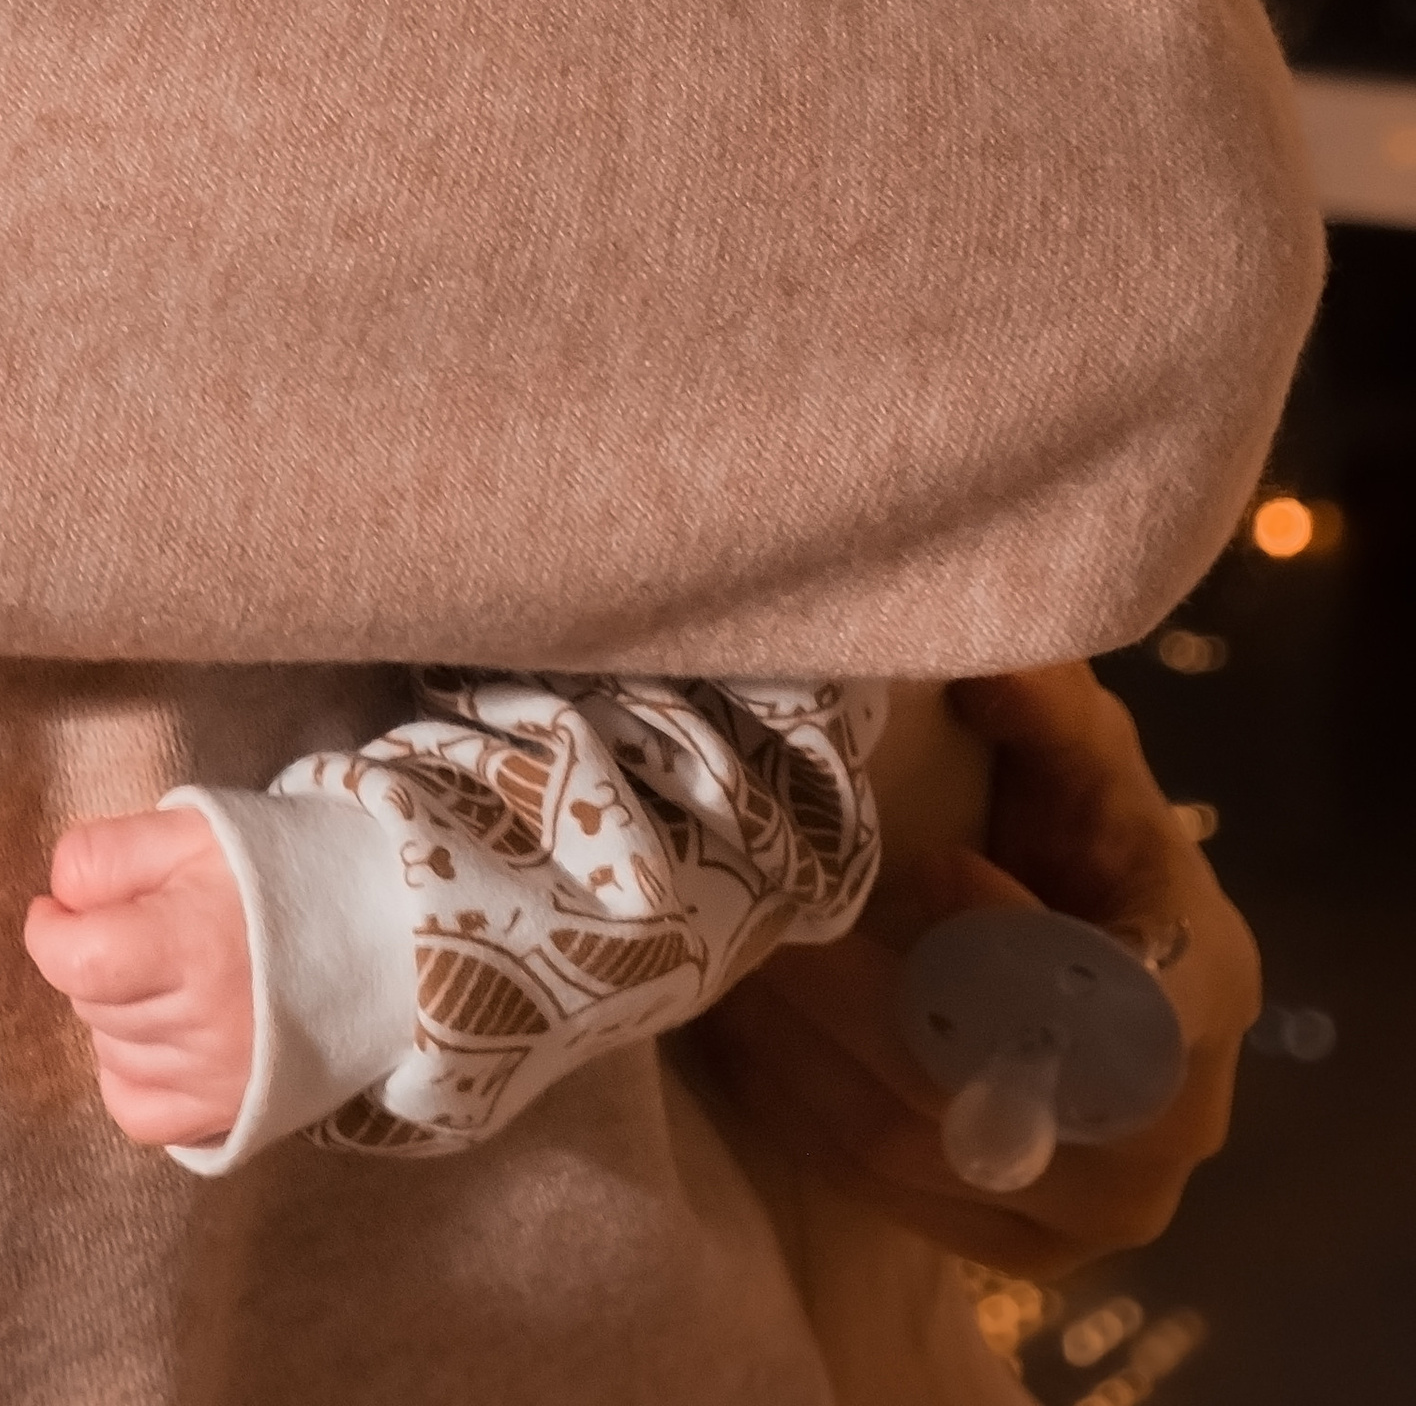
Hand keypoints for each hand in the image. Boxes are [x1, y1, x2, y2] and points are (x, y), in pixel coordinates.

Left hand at [23, 805, 253, 1147]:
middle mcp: (204, 1025)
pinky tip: (155, 1034)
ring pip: (108, 1051)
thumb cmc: (276, 870)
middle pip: (90, 1002)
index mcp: (194, 944)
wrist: (373, 932)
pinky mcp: (228, 1112)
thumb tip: (57, 897)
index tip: (58, 908)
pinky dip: (129, 1073)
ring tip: (159, 972)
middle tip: (134, 925)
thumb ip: (108, 853)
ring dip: (113, 1012)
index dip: (49, 932)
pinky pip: (136, 1111)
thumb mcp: (191, 829)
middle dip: (91, 958)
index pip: (78, 960)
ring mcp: (216, 1079)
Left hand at [696, 661, 1258, 1274]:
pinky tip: (735, 1036)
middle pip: (978, 1083)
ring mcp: (1097, 1211)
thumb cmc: (1092, 841)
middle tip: (749, 913)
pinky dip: (798, 1111)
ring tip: (714, 963)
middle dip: (844, 994)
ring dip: (796, 1054)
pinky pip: (885, 1192)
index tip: (935, 863)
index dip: (1006, 946)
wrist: (1107, 964)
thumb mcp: (1085, 756)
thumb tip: (993, 666)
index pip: (1106, 996)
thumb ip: (1048, 710)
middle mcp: (1168, 1128)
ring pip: (911, 1144)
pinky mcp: (1023, 1249)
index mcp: (1202, 990)